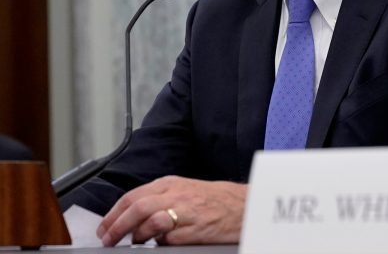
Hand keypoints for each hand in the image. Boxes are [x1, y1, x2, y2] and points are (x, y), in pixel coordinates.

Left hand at [96, 176, 246, 245]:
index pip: (132, 196)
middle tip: (108, 240)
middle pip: (137, 208)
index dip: (113, 214)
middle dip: (116, 227)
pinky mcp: (196, 230)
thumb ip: (160, 198)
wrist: (244, 206)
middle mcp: (176, 195)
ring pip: (150, 222)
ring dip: (136, 235)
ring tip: (135, 242)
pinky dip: (160, 243)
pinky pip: (169, 239)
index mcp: (171, 184)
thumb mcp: (185, 190)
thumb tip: (132, 217)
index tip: (103, 228)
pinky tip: (160, 244)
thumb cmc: (215, 200)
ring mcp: (186, 212)